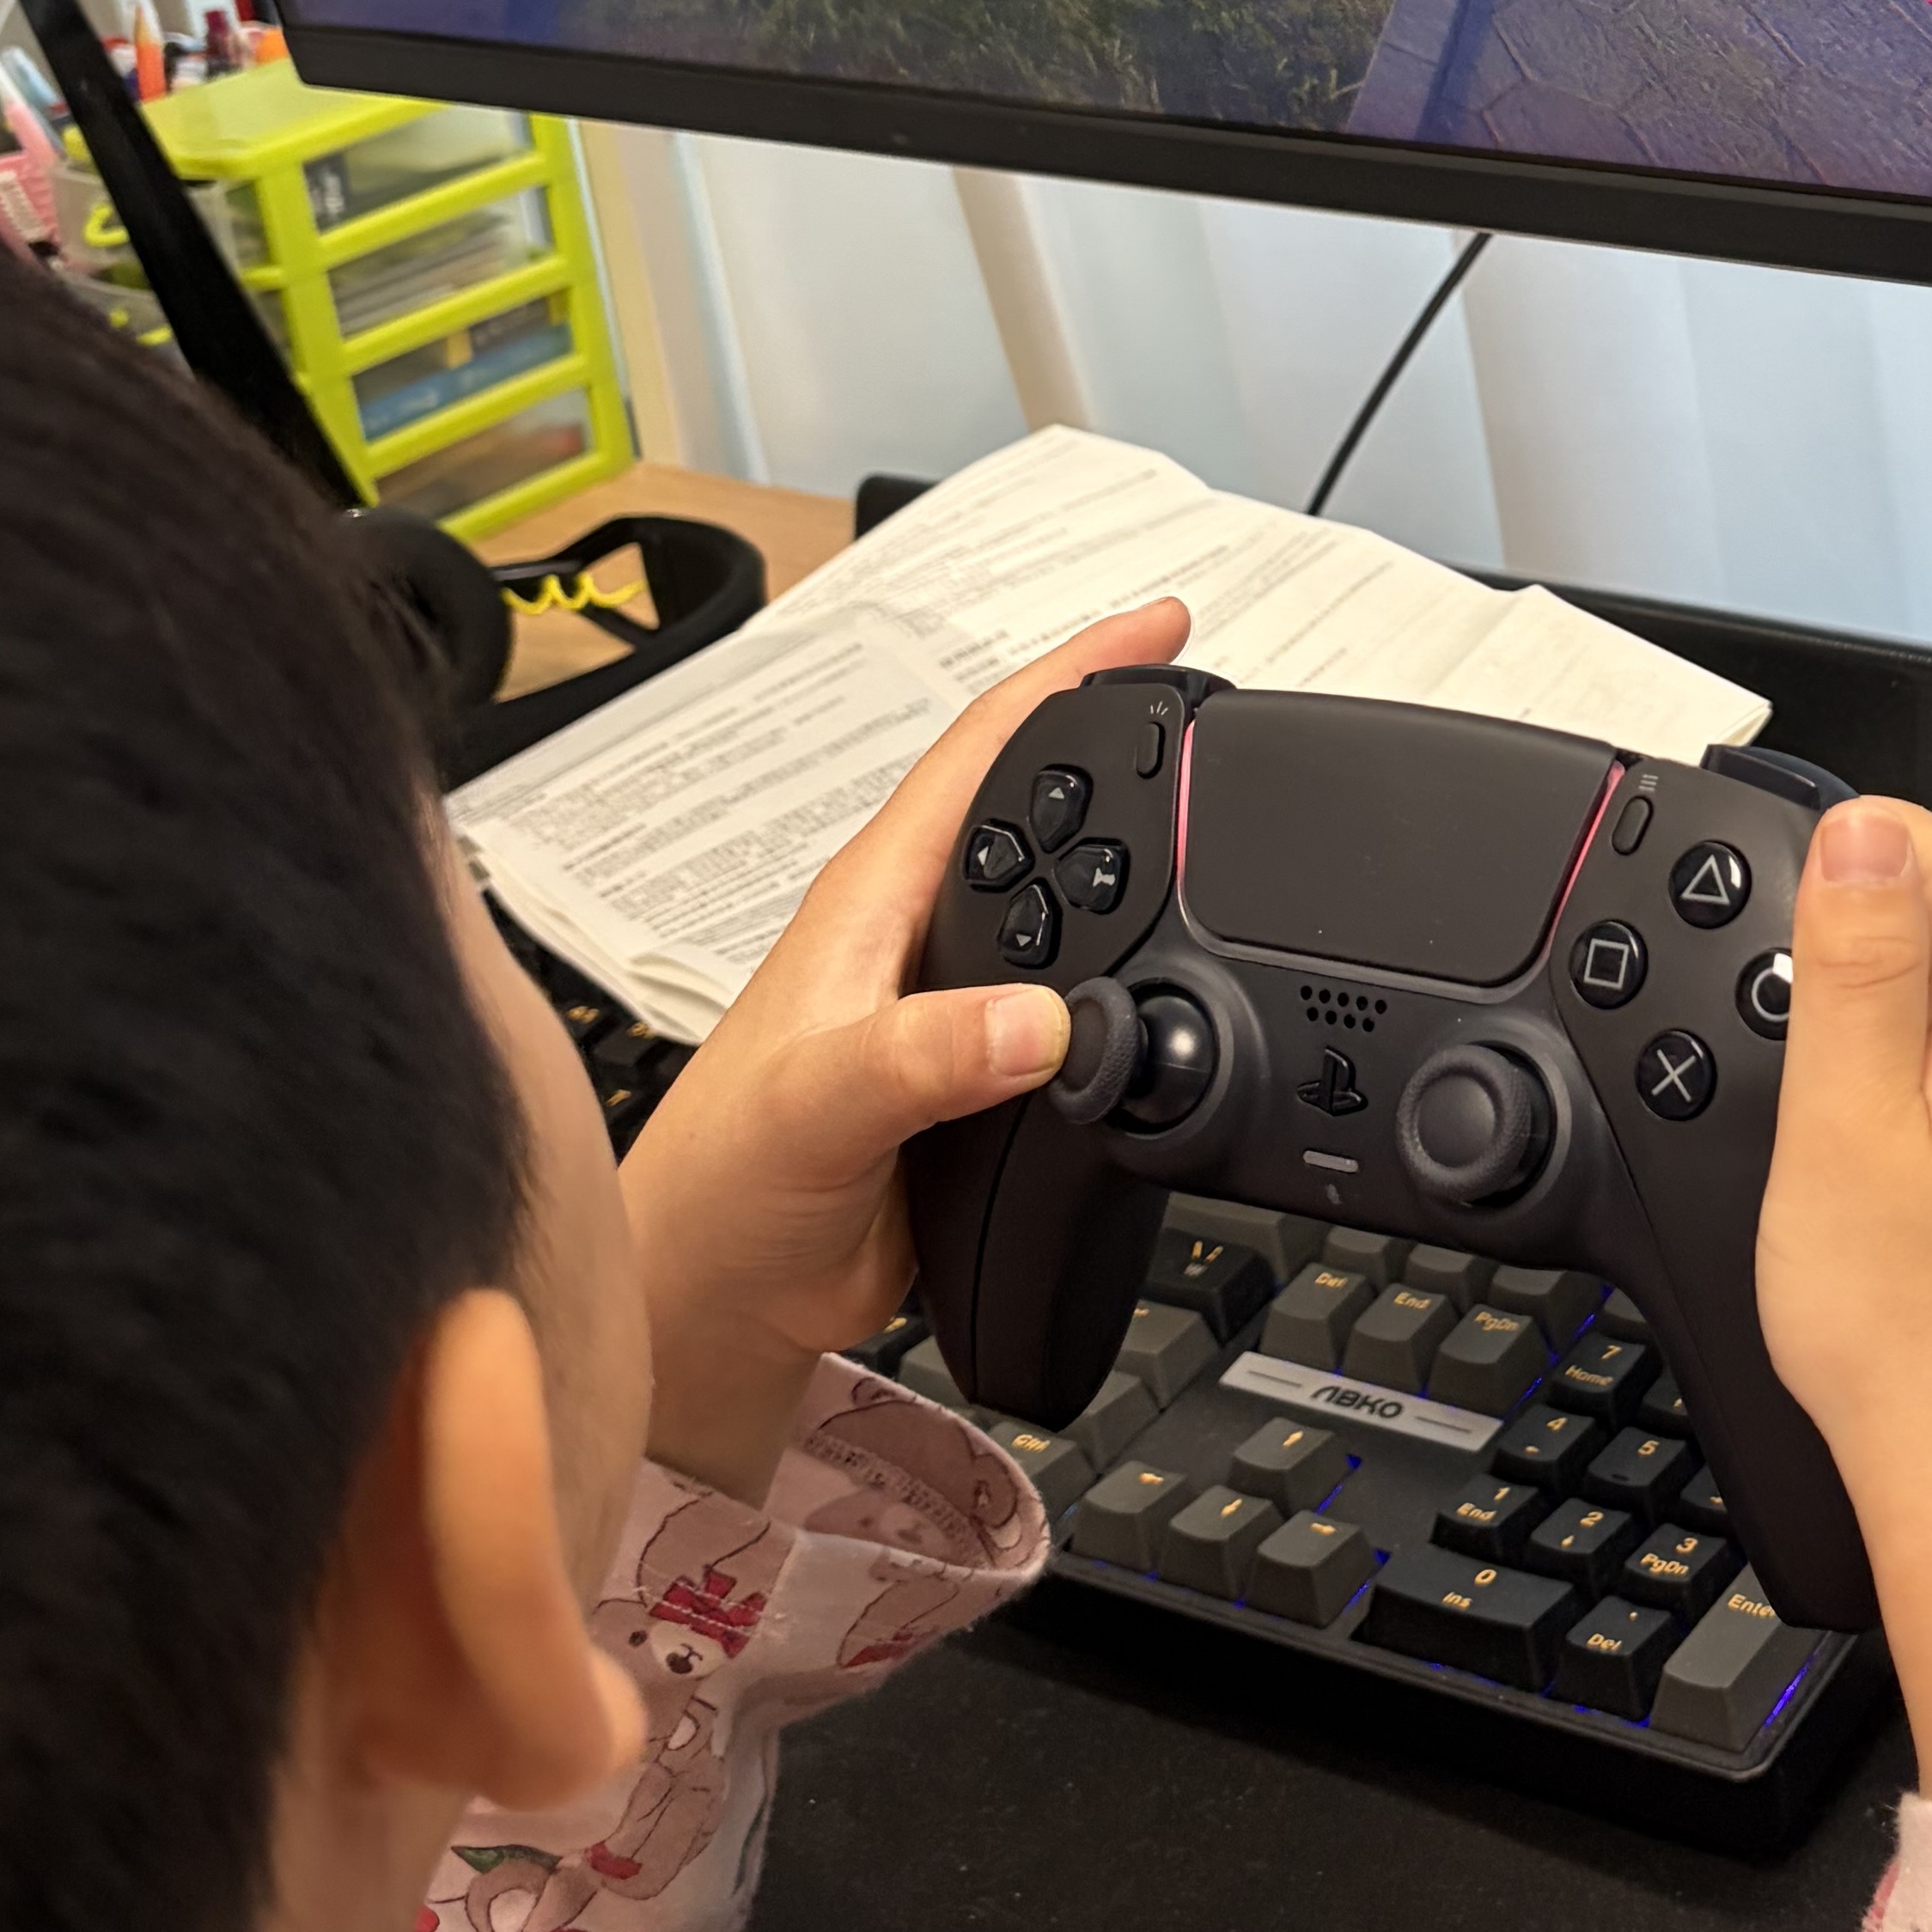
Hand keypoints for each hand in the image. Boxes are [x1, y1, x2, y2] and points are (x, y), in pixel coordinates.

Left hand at [621, 603, 1187, 1497]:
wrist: (716, 1305)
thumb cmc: (722, 1188)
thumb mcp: (820, 1106)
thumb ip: (925, 1057)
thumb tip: (1041, 1019)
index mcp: (875, 900)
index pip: (987, 749)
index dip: (1075, 674)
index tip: (1157, 626)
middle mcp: (913, 935)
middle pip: (1035, 808)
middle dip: (1121, 741)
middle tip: (1213, 703)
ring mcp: (944, 1006)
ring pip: (1058, 905)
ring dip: (1131, 862)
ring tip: (1215, 818)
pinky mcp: (972, 1079)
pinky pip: (1073, 1006)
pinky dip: (1131, 980)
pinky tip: (1171, 983)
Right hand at [1757, 800, 1931, 1800]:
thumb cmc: (1918, 1348)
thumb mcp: (1842, 1128)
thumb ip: (1857, 962)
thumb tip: (1867, 825)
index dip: (1867, 840)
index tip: (1791, 860)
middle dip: (1884, 952)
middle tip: (1781, 1010)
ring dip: (1917, 1050)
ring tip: (1826, 1120)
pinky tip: (1901, 1209)